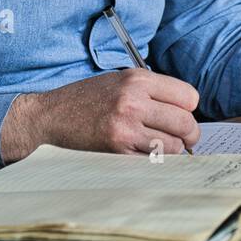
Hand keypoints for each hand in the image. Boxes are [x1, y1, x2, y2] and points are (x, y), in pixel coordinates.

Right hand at [0, 69, 200, 161]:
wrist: (50, 116)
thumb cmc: (87, 98)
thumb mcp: (119, 81)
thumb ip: (151, 91)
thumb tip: (186, 111)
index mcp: (137, 79)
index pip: (188, 96)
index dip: (189, 108)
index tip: (183, 115)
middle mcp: (134, 101)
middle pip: (185, 123)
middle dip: (190, 134)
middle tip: (186, 139)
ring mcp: (125, 127)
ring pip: (174, 146)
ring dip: (173, 150)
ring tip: (163, 146)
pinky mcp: (117, 150)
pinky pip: (153, 160)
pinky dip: (155, 160)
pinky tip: (144, 153)